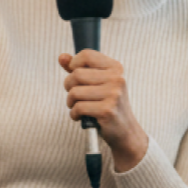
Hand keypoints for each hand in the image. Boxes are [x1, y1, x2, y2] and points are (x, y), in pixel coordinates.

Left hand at [60, 49, 148, 171]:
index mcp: (115, 68)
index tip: (76, 77)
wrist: (125, 131)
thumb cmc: (108, 105)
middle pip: (76, 74)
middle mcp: (117, 79)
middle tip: (75, 96)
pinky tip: (81, 117)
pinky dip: (74, 114)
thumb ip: (79, 69)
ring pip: (75, 92)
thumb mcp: (97, 83)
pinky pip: (78, 107)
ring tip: (78, 107)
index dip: (74, 64)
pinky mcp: (107, 111)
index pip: (86, 55)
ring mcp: (114, 94)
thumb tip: (62, 57)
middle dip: (69, 86)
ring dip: (70, 102)